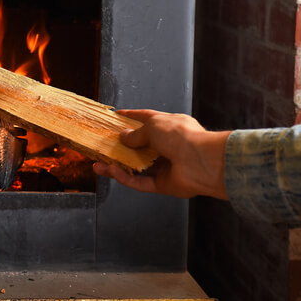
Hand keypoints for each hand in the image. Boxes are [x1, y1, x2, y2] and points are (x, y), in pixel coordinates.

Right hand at [93, 110, 230, 199]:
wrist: (202, 162)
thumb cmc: (182, 136)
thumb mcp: (153, 126)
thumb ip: (136, 133)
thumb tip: (124, 137)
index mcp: (169, 126)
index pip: (146, 119)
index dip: (131, 117)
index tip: (116, 117)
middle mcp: (168, 146)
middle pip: (139, 146)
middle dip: (121, 146)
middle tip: (103, 145)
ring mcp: (165, 166)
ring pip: (136, 167)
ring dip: (117, 165)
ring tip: (98, 163)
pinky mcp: (163, 184)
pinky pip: (140, 182)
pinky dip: (125, 177)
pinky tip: (111, 171)